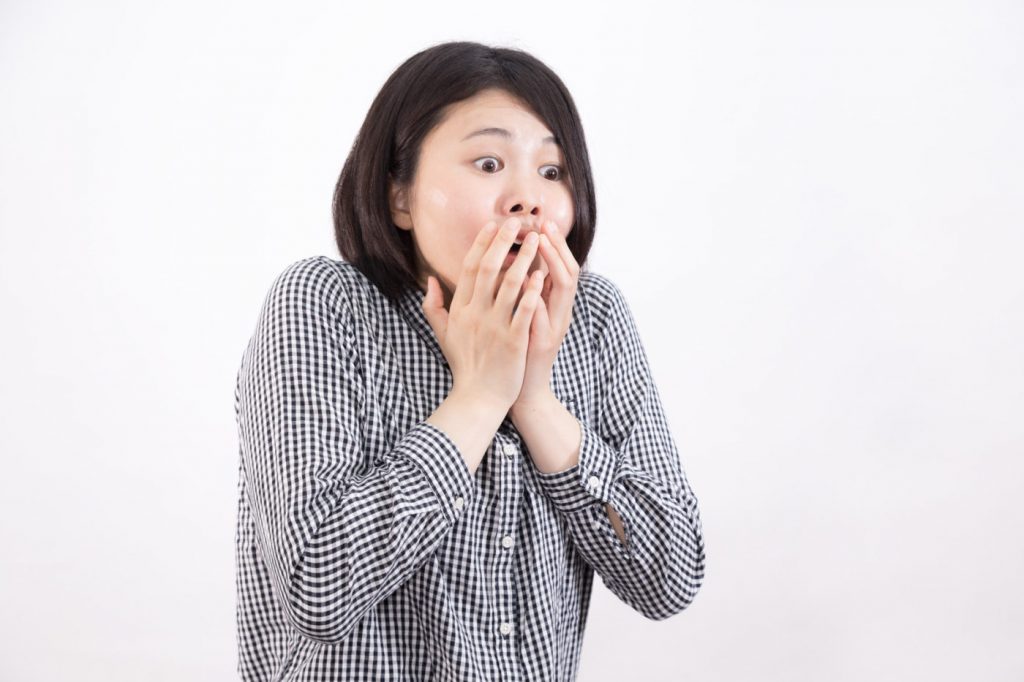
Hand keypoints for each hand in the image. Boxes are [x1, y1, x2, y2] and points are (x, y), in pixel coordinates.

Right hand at [421, 217, 545, 413]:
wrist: (477, 398)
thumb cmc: (464, 365)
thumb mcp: (443, 333)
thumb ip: (434, 305)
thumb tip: (430, 279)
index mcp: (460, 309)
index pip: (470, 268)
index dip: (482, 244)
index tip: (493, 224)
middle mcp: (475, 314)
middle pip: (489, 269)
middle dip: (503, 242)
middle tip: (517, 222)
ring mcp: (494, 327)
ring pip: (509, 285)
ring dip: (524, 259)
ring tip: (537, 240)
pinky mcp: (512, 341)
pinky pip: (524, 311)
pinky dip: (533, 292)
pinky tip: (542, 275)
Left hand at [511, 219, 580, 408]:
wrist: (521, 389)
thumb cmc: (517, 349)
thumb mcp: (523, 315)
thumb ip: (523, 291)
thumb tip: (515, 262)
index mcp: (554, 305)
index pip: (561, 266)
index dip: (554, 245)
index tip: (541, 223)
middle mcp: (560, 313)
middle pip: (568, 272)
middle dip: (557, 247)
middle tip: (544, 225)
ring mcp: (554, 327)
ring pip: (563, 289)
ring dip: (552, 263)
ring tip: (540, 243)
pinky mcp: (543, 342)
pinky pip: (543, 316)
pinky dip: (537, 298)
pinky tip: (528, 281)